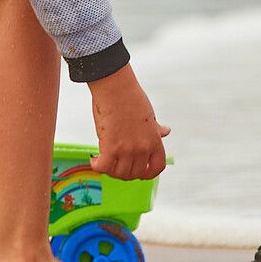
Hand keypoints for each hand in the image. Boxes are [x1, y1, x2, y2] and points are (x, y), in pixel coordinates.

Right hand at [86, 65, 169, 179]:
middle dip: (125, 172)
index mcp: (154, 140)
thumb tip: (166, 131)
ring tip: (104, 160)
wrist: (116, 88)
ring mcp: (127, 149)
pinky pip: (103, 167)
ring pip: (119, 173)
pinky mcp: (110, 147)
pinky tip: (94, 159)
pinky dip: (97, 166)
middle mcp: (143, 148)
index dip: (148, 173)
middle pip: (135, 174)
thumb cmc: (131, 98)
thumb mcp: (149, 116)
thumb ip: (155, 129)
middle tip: (116, 164)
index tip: (139, 172)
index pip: (157, 167)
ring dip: (110, 170)